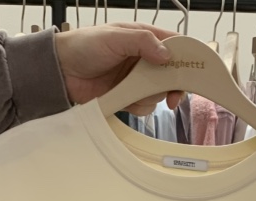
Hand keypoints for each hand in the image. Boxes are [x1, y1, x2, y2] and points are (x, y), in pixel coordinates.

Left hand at [55, 23, 181, 115]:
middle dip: (173, 86)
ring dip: (150, 97)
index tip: (195, 73)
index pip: (175, 45)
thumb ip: (142, 42)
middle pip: (172, 74)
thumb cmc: (83, 46)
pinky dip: (138, 107)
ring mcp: (136, 79)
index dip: (188, 58)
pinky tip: (125, 100)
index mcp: (144, 38)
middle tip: (172, 98)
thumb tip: (166, 54)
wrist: (61, 73)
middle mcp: (143, 58)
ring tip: (133, 91)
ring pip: (158, 92)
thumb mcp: (114, 38)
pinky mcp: (128, 96)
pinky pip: (144, 106)